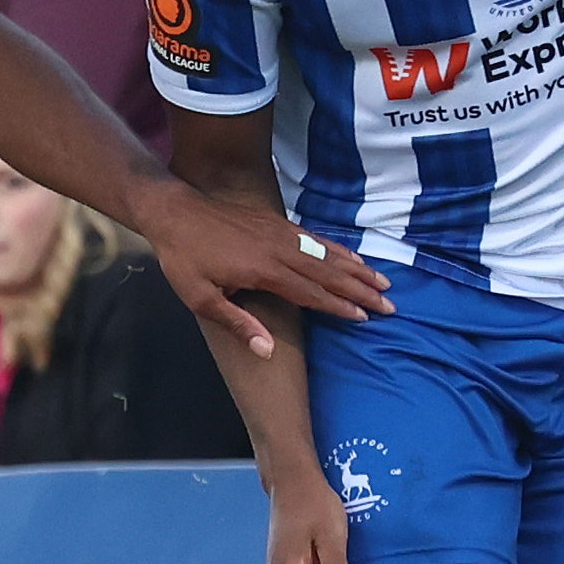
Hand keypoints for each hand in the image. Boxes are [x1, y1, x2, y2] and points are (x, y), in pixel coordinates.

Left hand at [137, 185, 391, 355]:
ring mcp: (280, 234)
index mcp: (264, 271)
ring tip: (382, 281)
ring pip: (327, 254)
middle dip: (360, 290)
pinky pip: (315, 238)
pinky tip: (351, 256)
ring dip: (356, 269)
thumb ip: (237, 324)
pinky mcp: (277, 223)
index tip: (364, 318)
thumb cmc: (184, 259)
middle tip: (389, 305)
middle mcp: (279, 250)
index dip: (339, 307)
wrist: (175, 212)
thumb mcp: (201, 298)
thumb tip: (268, 351)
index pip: (311, 293)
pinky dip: (338, 249)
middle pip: (328, 274)